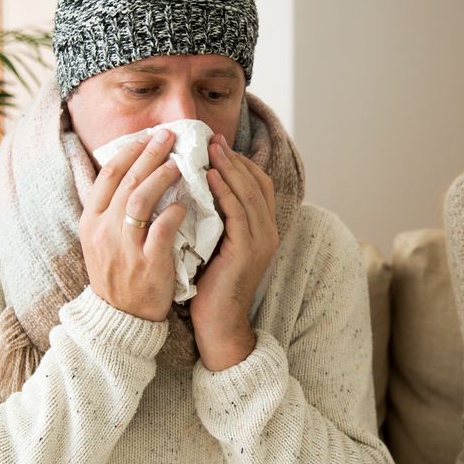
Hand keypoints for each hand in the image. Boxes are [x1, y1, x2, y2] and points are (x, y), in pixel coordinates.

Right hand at [79, 128, 184, 321]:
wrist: (120, 318)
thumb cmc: (118, 273)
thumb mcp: (103, 239)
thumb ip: (114, 208)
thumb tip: (135, 171)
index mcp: (91, 220)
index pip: (109, 174)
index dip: (130, 150)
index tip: (149, 136)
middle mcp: (103, 230)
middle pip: (126, 181)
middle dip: (149, 154)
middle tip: (170, 137)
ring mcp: (124, 248)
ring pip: (139, 201)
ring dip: (161, 178)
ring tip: (180, 164)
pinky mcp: (147, 265)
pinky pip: (160, 231)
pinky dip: (173, 214)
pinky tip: (185, 205)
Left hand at [191, 133, 279, 370]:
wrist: (218, 325)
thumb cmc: (210, 289)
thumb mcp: (214, 246)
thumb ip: (214, 221)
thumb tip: (195, 192)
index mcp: (263, 230)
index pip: (258, 185)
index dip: (240, 163)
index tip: (216, 146)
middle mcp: (268, 232)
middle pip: (257, 183)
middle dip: (234, 158)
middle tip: (212, 138)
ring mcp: (261, 241)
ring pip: (249, 193)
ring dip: (230, 167)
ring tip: (210, 149)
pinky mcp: (248, 250)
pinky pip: (238, 211)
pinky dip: (226, 190)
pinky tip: (210, 176)